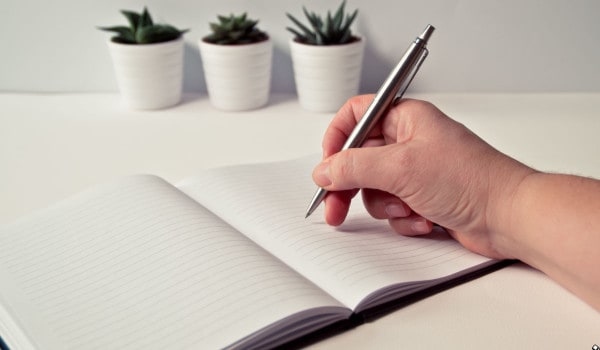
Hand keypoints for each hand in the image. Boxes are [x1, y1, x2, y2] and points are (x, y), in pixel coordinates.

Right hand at [312, 95, 533, 258]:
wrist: (509, 217)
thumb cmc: (471, 180)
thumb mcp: (401, 168)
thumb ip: (354, 167)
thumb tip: (324, 170)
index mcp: (406, 118)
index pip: (357, 115)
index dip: (337, 138)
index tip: (327, 164)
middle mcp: (410, 141)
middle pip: (359, 158)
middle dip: (349, 186)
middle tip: (335, 208)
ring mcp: (417, 171)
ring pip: (374, 189)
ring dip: (387, 206)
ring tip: (408, 209)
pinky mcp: (424, 198)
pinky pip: (394, 209)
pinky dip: (405, 219)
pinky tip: (425, 220)